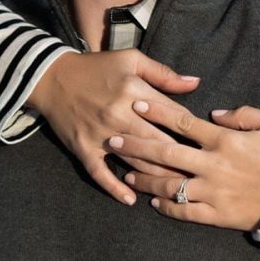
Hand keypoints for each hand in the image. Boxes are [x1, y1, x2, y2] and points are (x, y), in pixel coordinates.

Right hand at [26, 49, 200, 205]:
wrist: (52, 77)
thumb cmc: (96, 67)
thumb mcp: (131, 60)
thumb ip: (164, 74)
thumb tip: (195, 83)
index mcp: (134, 91)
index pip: (174, 117)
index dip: (193, 132)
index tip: (207, 145)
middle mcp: (120, 114)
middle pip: (160, 144)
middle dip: (183, 161)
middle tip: (202, 175)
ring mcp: (101, 134)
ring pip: (136, 161)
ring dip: (158, 178)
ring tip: (178, 190)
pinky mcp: (84, 148)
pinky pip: (100, 173)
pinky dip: (115, 189)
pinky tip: (131, 200)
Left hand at [106, 104, 259, 231]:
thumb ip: (243, 114)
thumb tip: (214, 114)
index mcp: (226, 140)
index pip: (183, 122)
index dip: (157, 112)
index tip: (136, 104)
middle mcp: (214, 164)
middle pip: (165, 152)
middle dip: (136, 145)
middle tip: (113, 139)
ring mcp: (214, 192)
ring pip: (169, 185)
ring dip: (144, 179)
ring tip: (126, 174)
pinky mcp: (218, 216)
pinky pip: (185, 212)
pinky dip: (167, 208)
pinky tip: (153, 203)